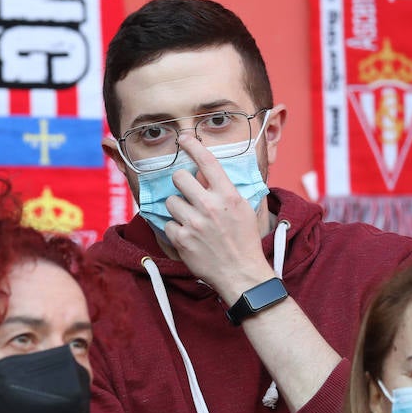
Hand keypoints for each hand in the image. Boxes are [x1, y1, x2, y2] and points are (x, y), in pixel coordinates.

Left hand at [163, 134, 273, 302]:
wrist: (241, 273)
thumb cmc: (244, 240)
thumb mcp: (244, 209)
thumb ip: (226, 190)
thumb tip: (209, 173)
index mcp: (228, 195)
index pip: (207, 162)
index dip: (193, 146)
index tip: (183, 139)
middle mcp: (210, 206)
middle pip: (180, 177)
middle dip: (181, 183)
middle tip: (187, 192)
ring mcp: (194, 223)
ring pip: (170, 201)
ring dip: (177, 208)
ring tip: (191, 219)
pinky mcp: (182, 239)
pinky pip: (167, 223)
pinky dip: (175, 229)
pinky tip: (188, 235)